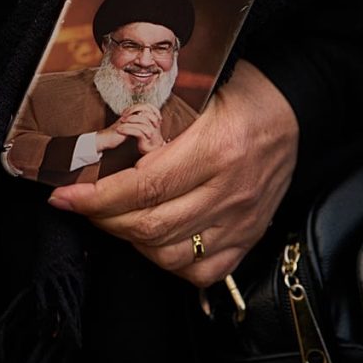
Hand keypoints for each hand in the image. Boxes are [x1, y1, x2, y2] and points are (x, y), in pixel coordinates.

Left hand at [48, 60, 297, 286]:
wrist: (297, 106)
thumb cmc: (244, 92)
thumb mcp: (199, 92)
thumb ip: (156, 123)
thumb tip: (102, 146)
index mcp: (216, 149)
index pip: (143, 188)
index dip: (96, 198)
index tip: (65, 196)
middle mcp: (230, 191)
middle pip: (150, 226)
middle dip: (102, 219)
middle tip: (81, 205)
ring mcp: (242, 219)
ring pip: (170, 255)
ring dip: (131, 241)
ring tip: (115, 218)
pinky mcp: (250, 235)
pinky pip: (203, 270)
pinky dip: (169, 262)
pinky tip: (153, 240)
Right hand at [95, 103, 163, 153]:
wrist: (106, 139)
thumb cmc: (119, 133)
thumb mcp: (132, 126)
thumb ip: (139, 122)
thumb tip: (151, 121)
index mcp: (131, 112)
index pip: (145, 104)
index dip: (154, 109)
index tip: (159, 118)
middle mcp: (129, 113)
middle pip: (144, 107)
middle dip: (153, 115)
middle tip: (158, 123)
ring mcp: (126, 120)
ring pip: (141, 117)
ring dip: (149, 125)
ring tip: (153, 132)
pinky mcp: (123, 128)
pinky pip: (136, 128)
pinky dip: (144, 132)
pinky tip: (147, 136)